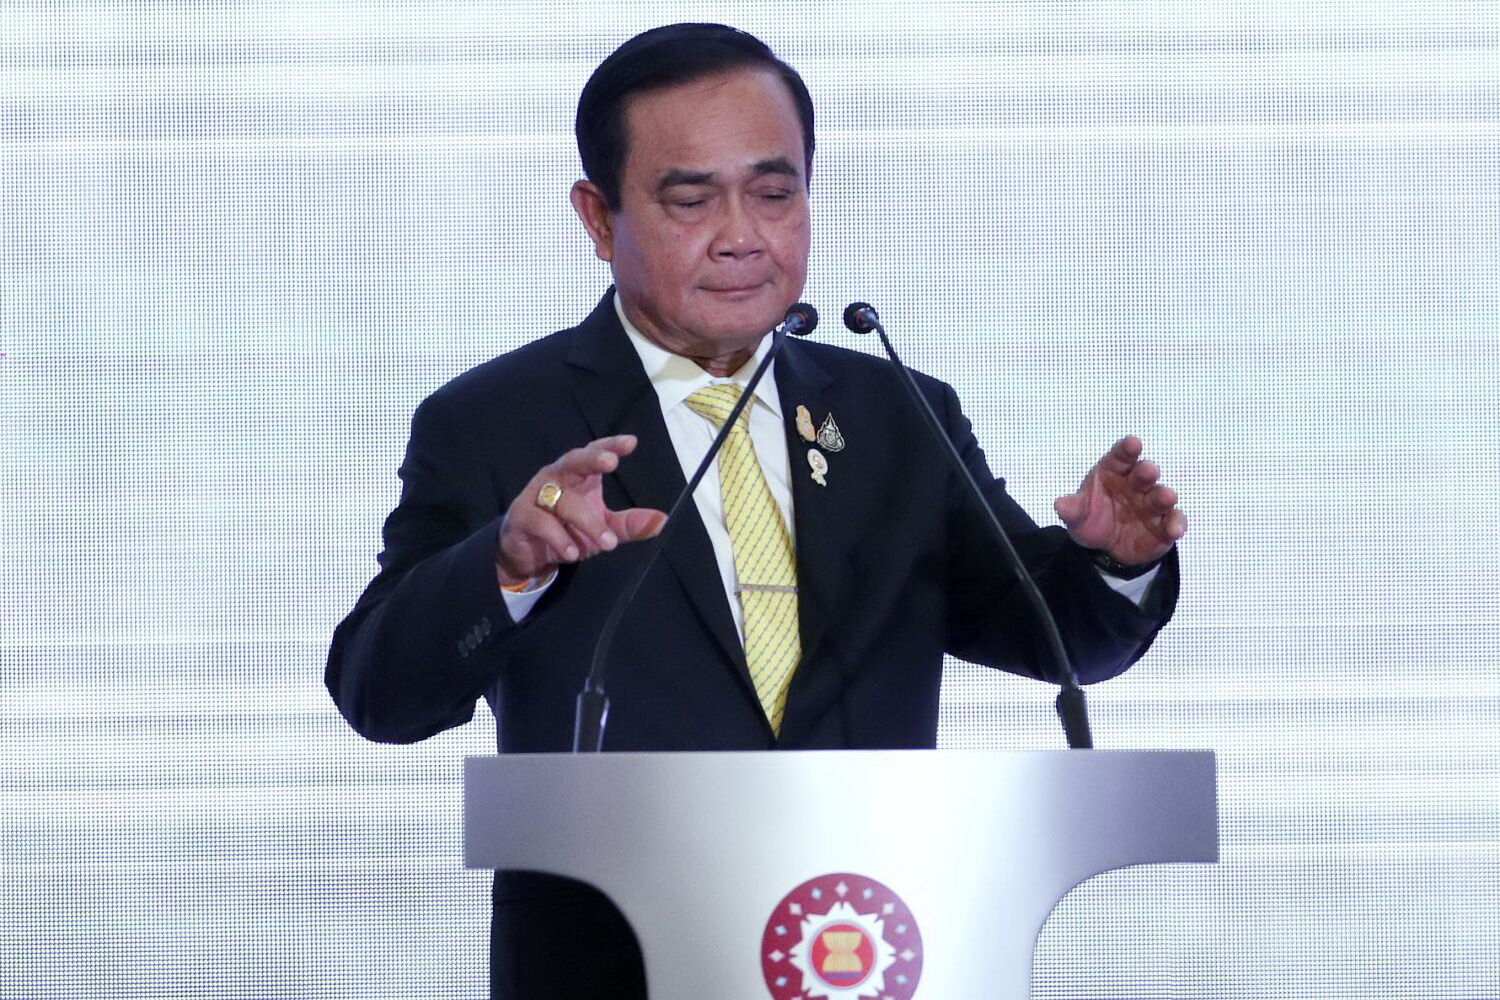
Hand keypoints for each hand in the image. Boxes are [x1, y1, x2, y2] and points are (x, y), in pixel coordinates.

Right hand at [495, 435, 667, 586]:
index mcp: (579, 475)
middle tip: (611, 461)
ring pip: (564, 500)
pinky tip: (571, 552)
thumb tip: (662, 521)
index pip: (594, 452)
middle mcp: (557, 477)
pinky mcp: (522, 516)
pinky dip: (559, 538)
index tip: (631, 443)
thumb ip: (629, 525)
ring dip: (587, 522)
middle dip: (591, 459)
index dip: (610, 445)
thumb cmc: (568, 530)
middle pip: (573, 460)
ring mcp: (537, 495)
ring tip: (607, 543)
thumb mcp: (603, 528)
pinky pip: (542, 522)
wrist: (529, 553)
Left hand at [1052, 436, 1186, 566]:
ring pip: (1161, 496)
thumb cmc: (1092, 520)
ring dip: (1165, 496)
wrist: (1106, 550)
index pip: (1121, 455)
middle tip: (1148, 470)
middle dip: (1147, 471)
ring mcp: (1152, 504)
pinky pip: (1174, 520)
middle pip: (1144, 473)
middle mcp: (1136, 484)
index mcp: (1114, 472)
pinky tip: (1174, 530)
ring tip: (1166, 497)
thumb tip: (1060, 504)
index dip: (1127, 449)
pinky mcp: (1164, 524)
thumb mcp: (1078, 517)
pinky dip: (1176, 524)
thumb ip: (1072, 509)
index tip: (1132, 443)